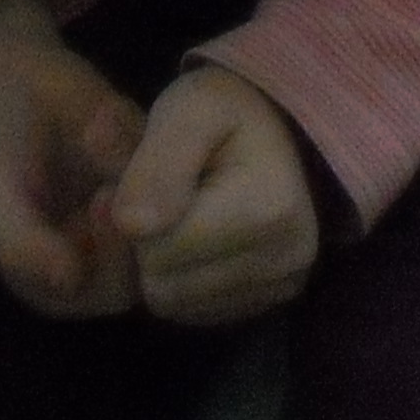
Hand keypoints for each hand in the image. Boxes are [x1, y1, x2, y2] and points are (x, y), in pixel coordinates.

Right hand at [0, 0, 144, 317]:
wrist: (5, 82)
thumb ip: (21, 246)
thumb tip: (69, 282)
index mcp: (57, 278)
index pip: (107, 293)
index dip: (114, 255)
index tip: (102, 197)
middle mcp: (101, 251)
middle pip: (150, 256)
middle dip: (135, 211)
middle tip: (112, 165)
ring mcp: (130, 207)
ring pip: (167, 210)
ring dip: (136, 170)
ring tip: (99, 128)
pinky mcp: (149, 165)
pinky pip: (174, 164)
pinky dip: (145, 140)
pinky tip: (106, 114)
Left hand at [111, 65, 318, 325]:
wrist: (289, 125)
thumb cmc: (234, 109)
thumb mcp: (190, 108)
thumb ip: (156, 161)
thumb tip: (130, 225)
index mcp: (267, 210)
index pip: (155, 250)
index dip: (133, 214)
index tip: (141, 174)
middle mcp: (285, 260)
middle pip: (162, 286)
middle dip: (145, 245)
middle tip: (159, 195)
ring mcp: (283, 285)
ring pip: (174, 305)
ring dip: (161, 265)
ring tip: (178, 214)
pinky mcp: (274, 299)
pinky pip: (195, 312)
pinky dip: (184, 280)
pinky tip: (197, 239)